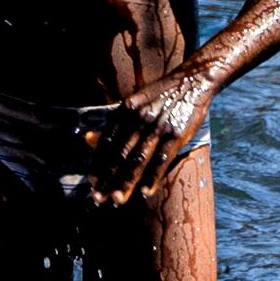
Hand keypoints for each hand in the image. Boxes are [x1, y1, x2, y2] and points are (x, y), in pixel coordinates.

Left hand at [75, 73, 210, 207]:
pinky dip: (152, 176)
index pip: (107, 143)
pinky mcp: (176, 134)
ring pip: (138, 159)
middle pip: (119, 154)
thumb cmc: (160, 96)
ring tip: (117, 200)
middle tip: (98, 198)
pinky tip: (145, 192)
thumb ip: (112, 124)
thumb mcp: (132, 103)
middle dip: (108, 178)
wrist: (192, 81)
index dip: (98, 164)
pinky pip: (162, 159)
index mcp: (125, 111)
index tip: (92, 182)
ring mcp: (157, 127)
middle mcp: (138, 119)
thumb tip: (87, 139)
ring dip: (126, 182)